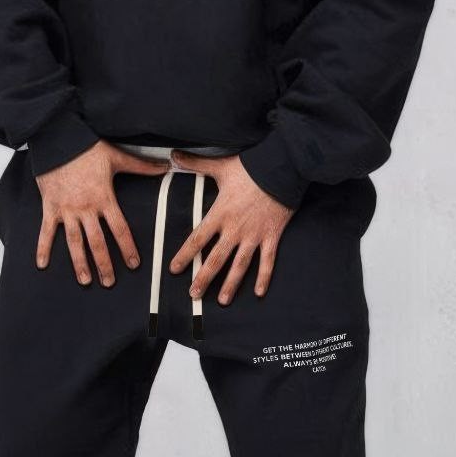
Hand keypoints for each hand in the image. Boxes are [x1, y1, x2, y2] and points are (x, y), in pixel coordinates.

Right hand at [36, 141, 168, 285]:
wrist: (58, 138)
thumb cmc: (87, 147)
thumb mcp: (117, 157)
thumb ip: (142, 166)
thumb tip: (167, 166)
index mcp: (105, 198)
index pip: (120, 229)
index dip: (127, 248)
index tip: (133, 264)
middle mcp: (86, 208)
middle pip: (97, 242)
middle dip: (104, 264)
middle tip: (109, 283)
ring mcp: (66, 209)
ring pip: (74, 242)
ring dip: (80, 263)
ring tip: (85, 281)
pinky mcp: (50, 206)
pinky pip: (46, 231)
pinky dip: (43, 248)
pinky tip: (42, 265)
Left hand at [168, 153, 294, 303]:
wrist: (283, 168)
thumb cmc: (251, 168)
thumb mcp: (221, 166)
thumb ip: (195, 164)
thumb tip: (172, 156)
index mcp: (220, 214)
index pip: (197, 239)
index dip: (185, 255)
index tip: (175, 269)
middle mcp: (235, 229)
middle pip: (216, 259)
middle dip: (204, 278)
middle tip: (194, 294)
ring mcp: (254, 236)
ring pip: (240, 265)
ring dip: (231, 284)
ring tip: (222, 300)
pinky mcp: (272, 237)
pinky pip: (268, 261)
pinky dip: (264, 277)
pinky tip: (259, 293)